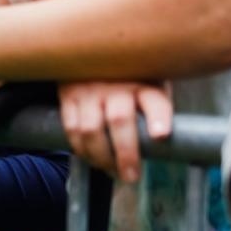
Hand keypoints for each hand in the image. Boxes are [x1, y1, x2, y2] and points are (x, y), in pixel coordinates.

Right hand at [58, 81, 172, 182]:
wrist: (91, 53)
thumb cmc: (130, 78)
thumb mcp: (151, 82)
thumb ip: (156, 108)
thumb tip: (161, 146)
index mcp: (144, 82)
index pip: (154, 100)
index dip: (158, 118)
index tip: (161, 135)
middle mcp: (116, 85)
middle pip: (119, 120)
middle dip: (126, 153)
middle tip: (131, 176)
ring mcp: (89, 90)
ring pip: (91, 129)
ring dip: (100, 156)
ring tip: (111, 172)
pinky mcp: (69, 95)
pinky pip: (71, 127)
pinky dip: (80, 149)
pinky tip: (91, 159)